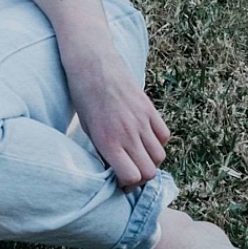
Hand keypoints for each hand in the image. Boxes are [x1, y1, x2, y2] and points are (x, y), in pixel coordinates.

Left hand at [65, 47, 170, 189]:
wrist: (92, 63)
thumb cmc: (83, 97)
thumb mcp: (87, 128)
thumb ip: (103, 150)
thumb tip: (115, 171)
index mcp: (108, 141)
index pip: (132, 177)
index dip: (127, 185)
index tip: (120, 182)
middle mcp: (128, 134)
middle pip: (149, 171)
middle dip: (140, 177)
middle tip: (130, 172)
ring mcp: (142, 121)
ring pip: (160, 155)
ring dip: (150, 161)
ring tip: (137, 156)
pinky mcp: (150, 109)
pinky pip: (164, 135)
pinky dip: (158, 142)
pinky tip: (145, 139)